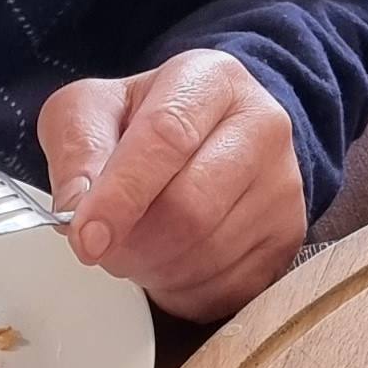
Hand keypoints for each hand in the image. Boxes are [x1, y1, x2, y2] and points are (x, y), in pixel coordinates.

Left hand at [36, 51, 307, 322]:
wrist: (207, 139)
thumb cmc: (141, 123)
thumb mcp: (91, 111)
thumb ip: (77, 148)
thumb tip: (78, 206)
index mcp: (211, 79)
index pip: (167, 137)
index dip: (122, 195)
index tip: (85, 238)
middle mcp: (263, 124)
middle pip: (191, 207)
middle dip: (133, 242)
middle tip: (102, 245)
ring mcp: (284, 184)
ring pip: (208, 253)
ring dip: (154, 268)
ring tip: (137, 246)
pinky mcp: (290, 235)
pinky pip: (229, 287)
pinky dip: (184, 288)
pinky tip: (169, 262)